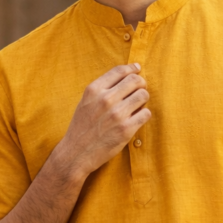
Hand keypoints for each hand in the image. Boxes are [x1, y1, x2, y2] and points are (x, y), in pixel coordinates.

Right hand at [54, 64, 149, 182]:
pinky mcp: (126, 129)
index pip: (120, 70)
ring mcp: (117, 114)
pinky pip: (146, 113)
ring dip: (143, 99)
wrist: (76, 153)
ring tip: (137, 106)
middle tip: (139, 90)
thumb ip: (102, 89)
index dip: (132, 68)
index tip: (137, 70)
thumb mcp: (86, 102)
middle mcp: (105, 99)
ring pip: (143, 95)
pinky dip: (144, 115)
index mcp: (94, 90)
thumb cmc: (81, 127)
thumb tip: (126, 75)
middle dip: (141, 84)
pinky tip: (136, 119)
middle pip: (135, 80)